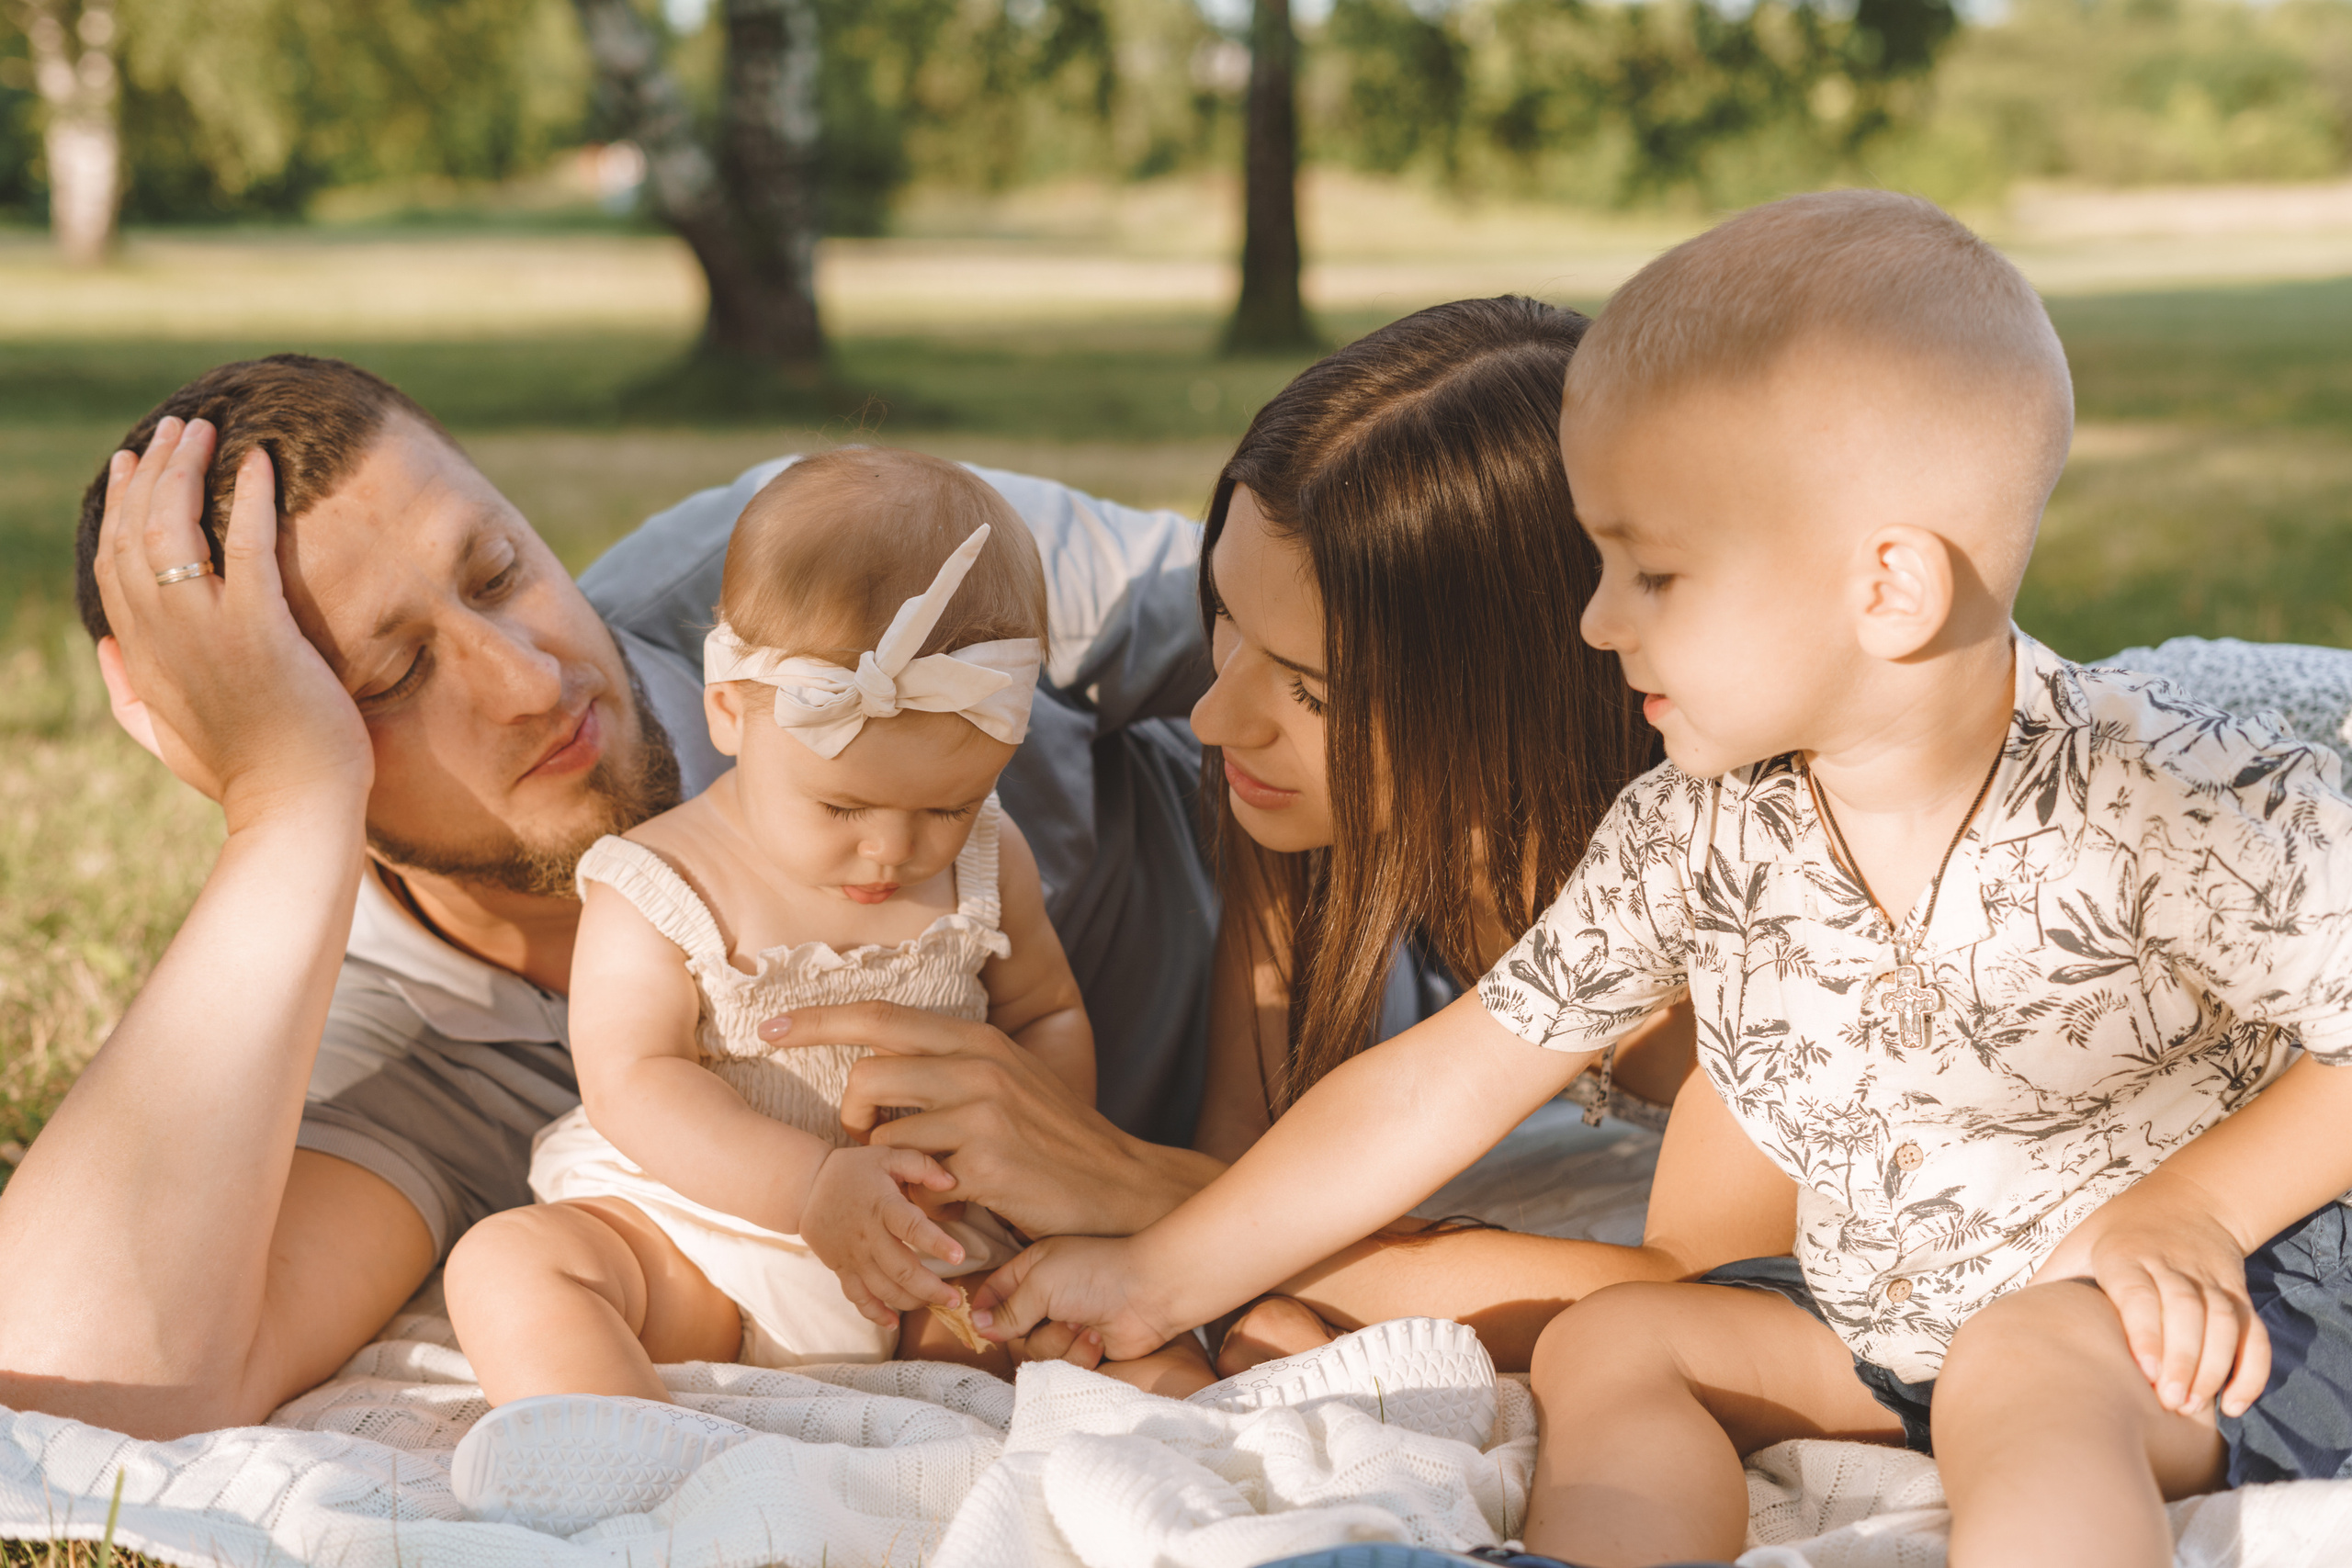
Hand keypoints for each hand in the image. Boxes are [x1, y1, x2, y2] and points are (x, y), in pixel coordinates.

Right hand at [90, 418, 372, 828]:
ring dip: (186, 469)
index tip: (132, 464)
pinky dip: (251, 499)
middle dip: (151, 471)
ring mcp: (208, 632)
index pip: (114, 562)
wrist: (295, 809)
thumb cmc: (242, 778)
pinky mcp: (261, 632)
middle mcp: (162, 636)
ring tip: (203, 429)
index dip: (120, 506)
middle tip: (174, 428)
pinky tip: (257, 461)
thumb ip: (126, 694)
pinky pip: (250, 548)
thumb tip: (103, 648)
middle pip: (136, 532)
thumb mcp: (163, 739)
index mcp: (139, 657)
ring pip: (174, 529)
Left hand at [759, 1002, 1199, 1237]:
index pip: (881, 1016)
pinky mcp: (987, 1165)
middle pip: (870, 1071)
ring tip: (913, 1174)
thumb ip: (950, 1067)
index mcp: (979, 1040)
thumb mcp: (1008, 1082)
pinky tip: (942, 1201)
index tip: (769, 1027)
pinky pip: (914, 1178)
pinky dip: (915, 1194)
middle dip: (850, 1110)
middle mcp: (980, 1066)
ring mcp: (984, 1115)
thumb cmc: (1053, 1140)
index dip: (818, 1020)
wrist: (1119, 1188)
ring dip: (883, 1160)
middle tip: (868, 1137)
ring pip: (887, 1129)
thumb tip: (883, 1068)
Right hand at [798, 1144, 966, 1325]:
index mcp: (882, 1205)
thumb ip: (921, 1165)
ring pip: (883, 1289)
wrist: (807, 1186)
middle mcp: (867, 1235)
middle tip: (955, 1299)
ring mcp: (853, 1256)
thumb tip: (951, 1183)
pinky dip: (874, 1313)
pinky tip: (893, 1322)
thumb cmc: (855, 1169)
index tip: (960, 1256)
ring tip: (937, 1304)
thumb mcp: (888, 1154)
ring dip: (911, 1302)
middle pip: (901, 1270)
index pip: (911, 1227)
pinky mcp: (841, 1268)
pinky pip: (857, 1297)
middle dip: (931, 1289)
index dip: (936, 1243)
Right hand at [968, 1235, 1175, 1360]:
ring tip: (1084, 1323)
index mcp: (1032, 1269)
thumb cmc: (1095, 1273)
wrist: (1148, 1294)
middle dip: (1032, 1329)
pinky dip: (1080, 1353)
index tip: (979, 1325)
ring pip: (1036, 1353)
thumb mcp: (1041, 1282)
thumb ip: (1008, 1309)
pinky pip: (1063, 1366)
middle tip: (1056, 1315)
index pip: (994, 1292)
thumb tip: (977, 1327)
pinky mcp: (1082, 1350)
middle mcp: (1046, 1297)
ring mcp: (1065, 1325)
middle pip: (1011, 1332)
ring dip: (1060, 1341)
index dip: (983, 1310)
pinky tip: (1098, 1337)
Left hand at [2034, 1172, 2269, 1417]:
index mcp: (2123, 1254)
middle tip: (2169, 1403)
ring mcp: (2208, 1277)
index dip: (2146, 1330)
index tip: (2145, 1370)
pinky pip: (2252, 1331)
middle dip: (2182, 1358)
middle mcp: (2170, 1263)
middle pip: (2185, 1309)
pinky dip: (2250, 1369)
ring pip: (2222, 1320)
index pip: (2139, 1292)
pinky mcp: (2237, 1291)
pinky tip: (2234, 1404)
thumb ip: (2052, 1284)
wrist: (2187, 1199)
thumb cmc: (2115, 1234)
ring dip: (2213, 1366)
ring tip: (2193, 1407)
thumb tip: (2005, 1325)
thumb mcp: (2078, 1246)